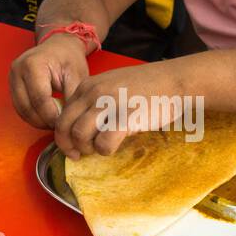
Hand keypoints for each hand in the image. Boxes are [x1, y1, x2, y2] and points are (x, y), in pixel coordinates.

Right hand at [9, 33, 88, 129]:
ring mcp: (12, 78)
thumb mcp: (77, 76)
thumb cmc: (69, 58)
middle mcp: (17, 70)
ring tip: (54, 123)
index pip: (40, 99)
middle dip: (44, 121)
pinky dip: (32, 116)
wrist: (59, 46)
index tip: (64, 124)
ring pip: (21, 110)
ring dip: (37, 121)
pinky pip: (20, 107)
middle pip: (27, 107)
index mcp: (33, 65)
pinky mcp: (12, 85)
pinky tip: (46, 117)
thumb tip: (67, 120)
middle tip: (59, 127)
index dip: (52, 116)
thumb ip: (71, 98)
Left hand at [53, 62, 186, 159]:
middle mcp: (94, 93)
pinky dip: (106, 150)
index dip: (63, 136)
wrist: (173, 80)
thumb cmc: (145, 87)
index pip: (61, 115)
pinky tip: (115, 145)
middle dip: (69, 146)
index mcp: (87, 86)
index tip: (72, 147)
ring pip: (79, 136)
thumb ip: (92, 101)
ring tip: (99, 148)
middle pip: (65, 127)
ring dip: (87, 149)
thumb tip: (77, 127)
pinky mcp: (126, 118)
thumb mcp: (111, 85)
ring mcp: (109, 104)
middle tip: (81, 155)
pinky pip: (103, 144)